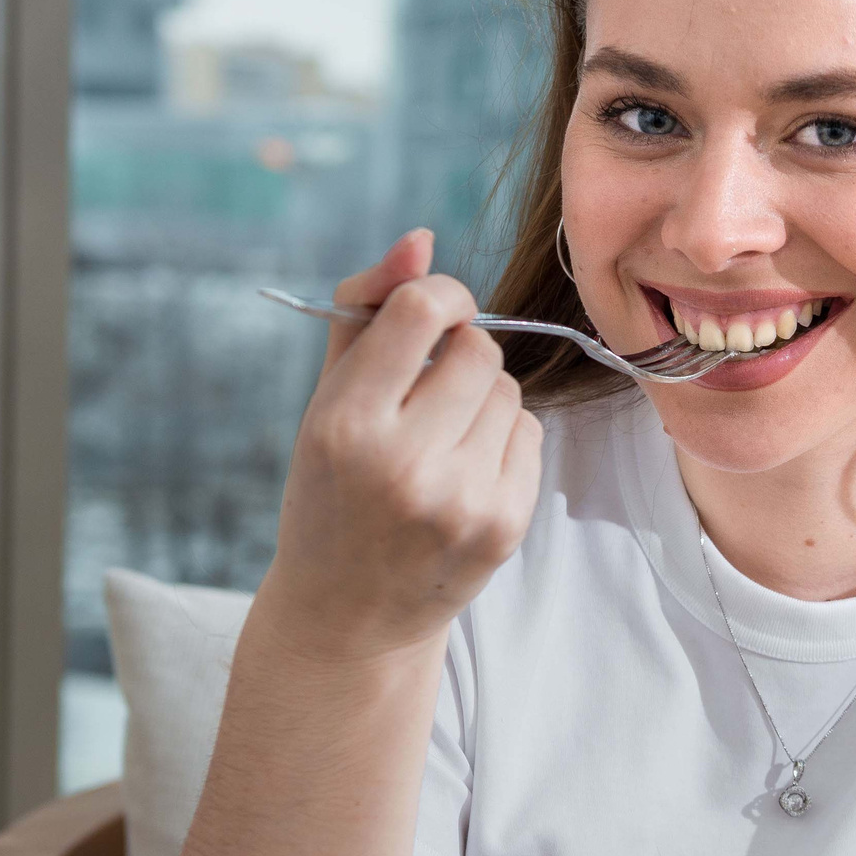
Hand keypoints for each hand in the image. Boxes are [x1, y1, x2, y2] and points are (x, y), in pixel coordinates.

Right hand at [257, 229, 542, 661]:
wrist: (348, 615)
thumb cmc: (332, 491)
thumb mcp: (325, 401)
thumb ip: (366, 311)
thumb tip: (422, 240)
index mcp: (345, 423)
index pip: (423, 310)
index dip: (441, 295)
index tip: (435, 313)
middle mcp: (404, 463)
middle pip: (479, 349)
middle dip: (460, 356)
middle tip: (426, 396)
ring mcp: (461, 499)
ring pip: (510, 392)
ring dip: (483, 401)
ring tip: (440, 443)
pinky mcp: (504, 525)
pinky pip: (530, 436)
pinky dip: (503, 442)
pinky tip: (464, 474)